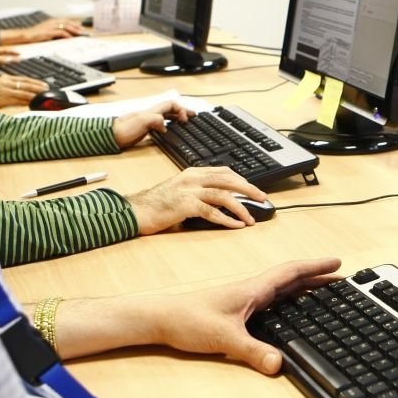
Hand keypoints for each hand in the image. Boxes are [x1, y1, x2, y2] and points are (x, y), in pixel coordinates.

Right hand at [0, 18, 87, 43]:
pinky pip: (59, 32)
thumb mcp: (48, 31)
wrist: (25, 35)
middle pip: (68, 22)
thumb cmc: (37, 34)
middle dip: (77, 27)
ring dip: (74, 30)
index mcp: (53, 21)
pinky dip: (66, 34)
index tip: (82, 28)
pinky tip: (70, 38)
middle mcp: (52, 21)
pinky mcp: (48, 31)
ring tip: (80, 34)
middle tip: (84, 32)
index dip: (75, 24)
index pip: (67, 21)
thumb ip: (56, 31)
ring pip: (65, 26)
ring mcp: (50, 26)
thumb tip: (67, 35)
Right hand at [0, 75, 48, 108]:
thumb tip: (20, 93)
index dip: (35, 82)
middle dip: (39, 87)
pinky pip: (18, 99)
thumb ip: (8, 89)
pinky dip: (27, 101)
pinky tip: (34, 103)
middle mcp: (5, 82)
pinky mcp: (2, 98)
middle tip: (48, 89)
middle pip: (26, 84)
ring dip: (36, 94)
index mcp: (4, 79)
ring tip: (45, 96)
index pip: (23, 79)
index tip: (44, 84)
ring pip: (24, 91)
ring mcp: (4, 90)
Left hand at [112, 100, 194, 147]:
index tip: (185, 120)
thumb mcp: (142, 122)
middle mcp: (152, 114)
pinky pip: (162, 124)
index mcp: (153, 111)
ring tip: (185, 121)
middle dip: (183, 111)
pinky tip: (170, 130)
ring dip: (177, 117)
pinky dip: (170, 124)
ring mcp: (149, 121)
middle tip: (194, 115)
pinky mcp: (146, 129)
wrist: (111, 136)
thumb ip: (156, 120)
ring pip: (167, 115)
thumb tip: (165, 126)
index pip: (172, 104)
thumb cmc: (124, 129)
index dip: (181, 109)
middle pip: (171, 109)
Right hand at [127, 166, 266, 233]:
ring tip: (251, 218)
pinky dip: (226, 219)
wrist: (135, 210)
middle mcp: (192, 178)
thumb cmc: (157, 204)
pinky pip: (211, 212)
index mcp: (193, 172)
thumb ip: (200, 191)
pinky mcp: (184, 205)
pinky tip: (236, 225)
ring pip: (223, 195)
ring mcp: (188, 190)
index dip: (242, 180)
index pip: (224, 171)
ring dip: (241, 207)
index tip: (254, 189)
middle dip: (249, 189)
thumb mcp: (181, 191)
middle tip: (263, 199)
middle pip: (228, 180)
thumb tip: (225, 201)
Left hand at [156, 258, 342, 373]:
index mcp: (253, 289)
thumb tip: (278, 364)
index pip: (291, 272)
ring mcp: (245, 300)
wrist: (161, 319)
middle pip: (292, 279)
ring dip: (304, 287)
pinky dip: (289, 300)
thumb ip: (252, 351)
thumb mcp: (224, 338)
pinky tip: (290, 311)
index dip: (315, 267)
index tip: (337, 263)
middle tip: (341, 279)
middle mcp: (252, 291)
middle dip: (317, 277)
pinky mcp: (238, 310)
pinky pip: (272, 301)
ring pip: (282, 289)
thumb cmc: (188, 320)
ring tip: (324, 292)